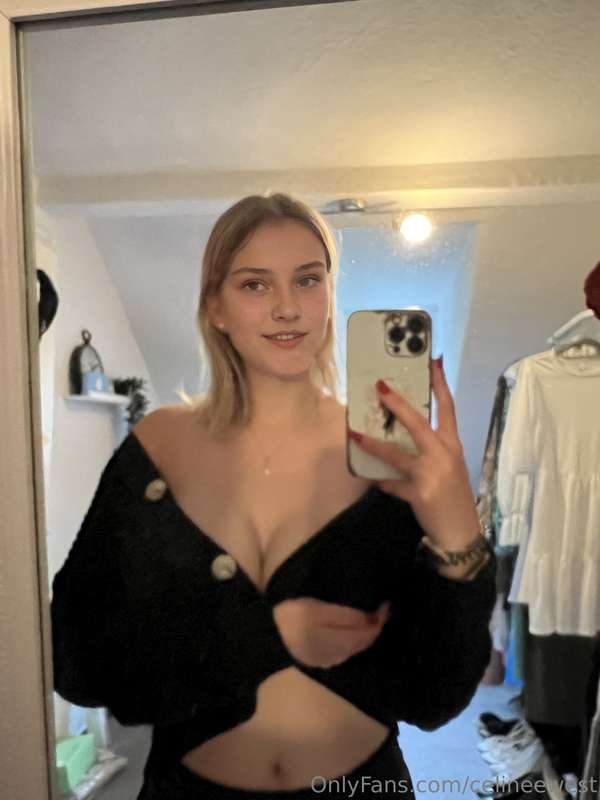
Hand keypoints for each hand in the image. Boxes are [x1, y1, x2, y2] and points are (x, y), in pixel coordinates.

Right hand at [273, 597, 389, 668]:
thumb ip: (346, 616)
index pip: (368, 633)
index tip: (386, 603)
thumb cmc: (291, 618)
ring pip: (356, 647)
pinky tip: (353, 628)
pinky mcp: (320, 659)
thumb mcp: (318, 610)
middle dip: (375, 626)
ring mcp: (328, 660)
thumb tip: (374, 618)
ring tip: (371, 615)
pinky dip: (354, 638)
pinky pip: (345, 649)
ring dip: (366, 633)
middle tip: (382, 607)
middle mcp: (338, 656)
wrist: (265, 637)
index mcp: (338, 644)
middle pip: (364, 642)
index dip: (380, 618)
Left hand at [348, 356, 480, 550]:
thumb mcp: (450, 468)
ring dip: (374, 444)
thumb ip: (432, 450)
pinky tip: (373, 479)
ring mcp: (431, 474)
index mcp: (453, 446)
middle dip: (398, 405)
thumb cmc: (454, 497)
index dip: (440, 384)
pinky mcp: (419, 493)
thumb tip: (405, 434)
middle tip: (380, 387)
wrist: (461, 533)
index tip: (433, 361)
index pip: (448, 408)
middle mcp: (443, 455)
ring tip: (355, 434)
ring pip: (397, 453)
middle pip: (419, 423)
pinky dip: (382, 481)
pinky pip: (392, 484)